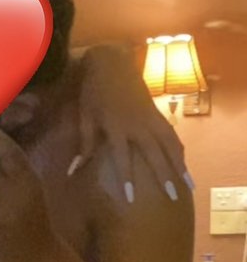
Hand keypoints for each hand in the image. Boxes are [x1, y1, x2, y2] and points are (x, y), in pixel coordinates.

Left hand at [76, 47, 190, 202]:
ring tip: (189, 185)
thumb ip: (84, 146)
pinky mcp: (158, 113)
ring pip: (170, 144)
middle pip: (155, 153)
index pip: (123, 158)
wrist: (112, 62)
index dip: (127, 178)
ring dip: (180, 165)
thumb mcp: (85, 118)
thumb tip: (73, 172)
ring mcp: (151, 118)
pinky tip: (184, 163)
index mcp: (116, 126)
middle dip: (164, 175)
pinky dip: (179, 150)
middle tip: (173, 197)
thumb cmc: (94, 92)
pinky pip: (172, 135)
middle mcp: (138, 124)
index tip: (132, 198)